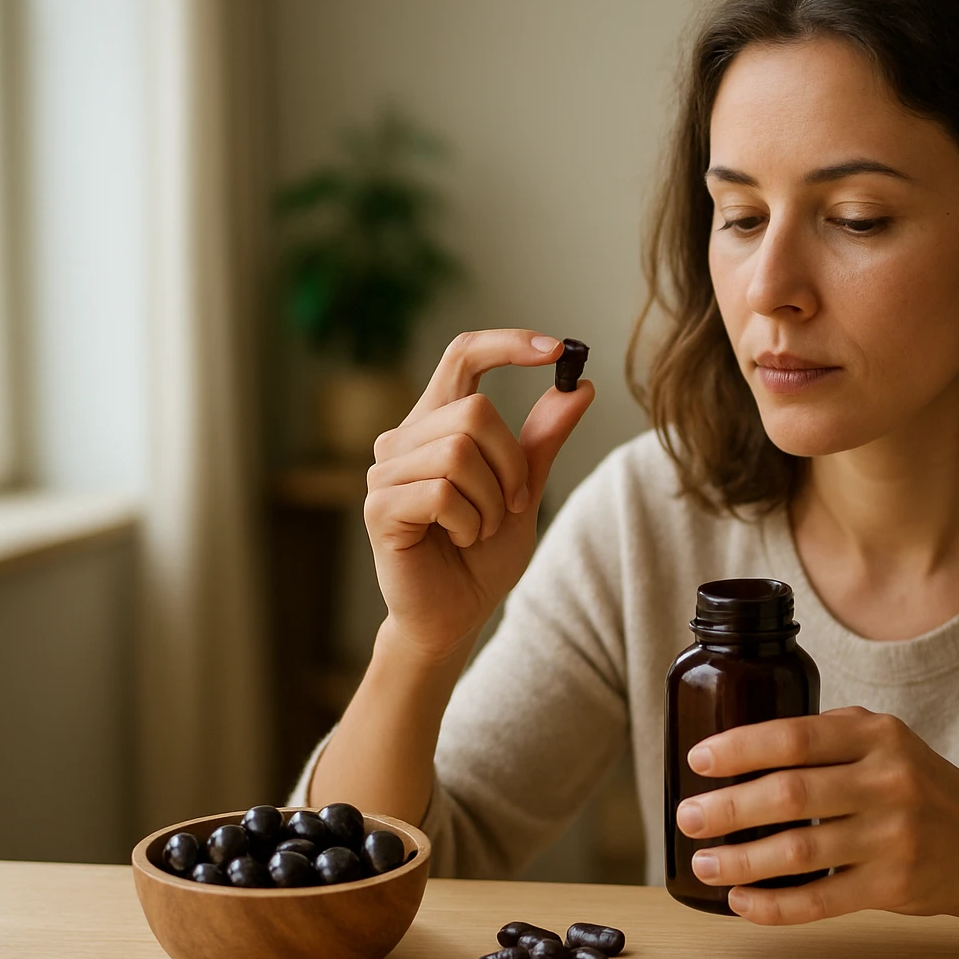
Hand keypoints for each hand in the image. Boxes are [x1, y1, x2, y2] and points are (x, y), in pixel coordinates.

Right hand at [363, 329, 593, 664]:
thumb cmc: (483, 554)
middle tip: (511, 503)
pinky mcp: (379, 507)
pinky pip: (442, 493)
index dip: (507, 344)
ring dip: (490, 501)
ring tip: (480, 528)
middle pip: (474, 412)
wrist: (457, 615)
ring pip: (459, 452)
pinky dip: (469, 523)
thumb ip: (543, 438)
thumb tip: (579, 386)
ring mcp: (384, 472)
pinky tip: (460, 540)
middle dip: (510, 464)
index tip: (556, 349)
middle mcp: (404, 438)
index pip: (463, 355)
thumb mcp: (524, 489)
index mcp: (437, 423)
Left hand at [674, 706, 958, 958]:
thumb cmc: (924, 787)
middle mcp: (887, 782)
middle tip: (688, 816)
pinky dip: (773, 905)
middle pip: (790, 795)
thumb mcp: (887, 741)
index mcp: (878, 737)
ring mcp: (893, 838)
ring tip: (705, 861)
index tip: (699, 761)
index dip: (740, 749)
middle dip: (728, 808)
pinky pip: (820, 901)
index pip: (795, 738)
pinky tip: (742, 901)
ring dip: (741, 861)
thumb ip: (828, 735)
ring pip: (799, 852)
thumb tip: (742, 742)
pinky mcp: (894, 887)